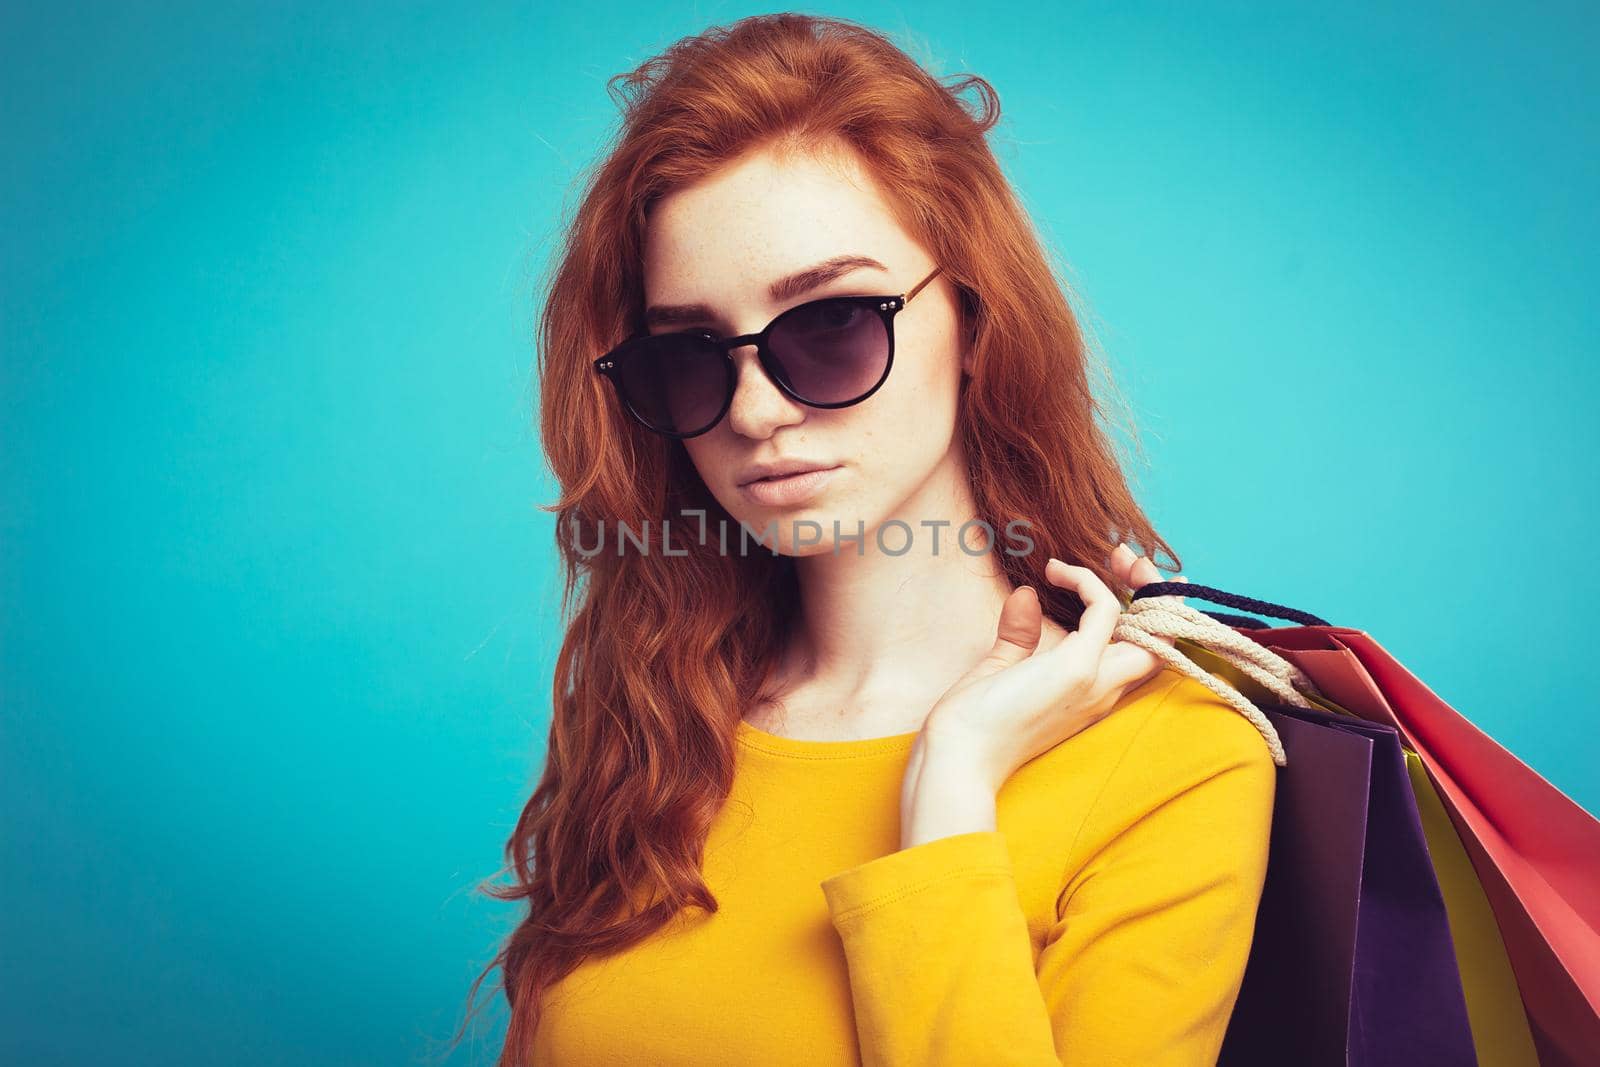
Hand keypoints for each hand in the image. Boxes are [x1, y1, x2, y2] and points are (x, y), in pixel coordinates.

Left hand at [901, 546, 1184, 843]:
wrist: (958, 758)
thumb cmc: (974, 724)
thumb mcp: (1002, 669)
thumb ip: (1019, 634)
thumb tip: (1027, 595)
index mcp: (1093, 693)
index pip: (1146, 652)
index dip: (1149, 613)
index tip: (1123, 573)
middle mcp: (1105, 689)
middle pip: (1164, 639)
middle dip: (1159, 592)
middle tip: (1126, 558)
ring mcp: (1095, 680)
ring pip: (1156, 629)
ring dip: (1144, 583)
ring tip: (1116, 555)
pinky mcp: (1076, 668)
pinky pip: (1104, 609)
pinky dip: (1087, 581)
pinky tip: (1055, 571)